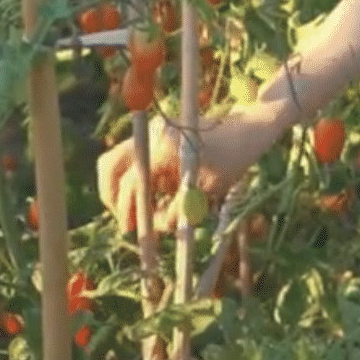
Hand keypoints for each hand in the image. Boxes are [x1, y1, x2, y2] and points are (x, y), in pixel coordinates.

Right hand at [97, 110, 271, 234]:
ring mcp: (151, 135)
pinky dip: (134, 183)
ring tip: (141, 215)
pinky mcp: (156, 139)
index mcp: (164, 144)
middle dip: (115, 199)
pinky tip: (151, 201)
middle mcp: (151, 135)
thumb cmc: (234, 156)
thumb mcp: (210, 188)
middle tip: (130, 224)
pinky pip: (132, 162)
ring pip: (117, 164)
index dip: (130, 210)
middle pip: (111, 166)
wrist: (249, 128)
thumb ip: (181, 209)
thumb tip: (159, 227)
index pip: (132, 180)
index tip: (134, 230)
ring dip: (121, 191)